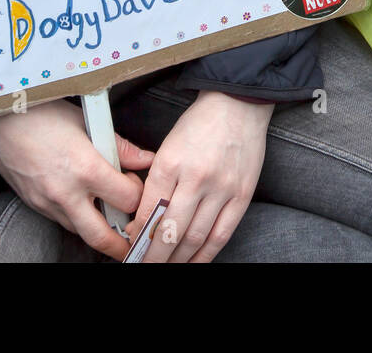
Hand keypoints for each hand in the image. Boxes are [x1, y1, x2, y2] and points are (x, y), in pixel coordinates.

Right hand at [0, 99, 152, 259]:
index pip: (126, 200)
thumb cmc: (42, 111)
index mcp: (85, 167)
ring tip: (109, 216)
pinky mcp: (33, 204)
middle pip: (102, 236)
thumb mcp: (87, 121)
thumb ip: (119, 146)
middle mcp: (66, 192)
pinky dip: (76, 217)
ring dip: (97, 229)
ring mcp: (47, 202)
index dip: (137, 194)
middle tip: (132, 242)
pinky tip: (82, 202)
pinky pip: (61, 220)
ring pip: (80, 231)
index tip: (135, 183)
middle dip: (121, 245)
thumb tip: (145, 159)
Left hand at [127, 91, 271, 263]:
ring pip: (194, 238)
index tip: (130, 246)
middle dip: (153, 257)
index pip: (149, 210)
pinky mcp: (241, 196)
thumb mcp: (168, 146)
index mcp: (171, 161)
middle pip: (170, 231)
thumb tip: (143, 218)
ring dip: (176, 260)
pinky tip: (193, 263)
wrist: (237, 103)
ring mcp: (221, 188)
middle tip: (142, 266)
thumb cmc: (198, 124)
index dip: (138, 235)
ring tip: (164, 267)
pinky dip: (206, 255)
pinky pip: (221, 235)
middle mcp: (195, 177)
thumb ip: (156, 181)